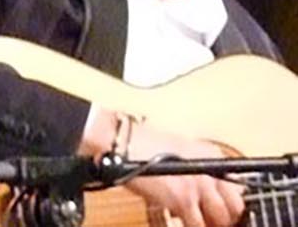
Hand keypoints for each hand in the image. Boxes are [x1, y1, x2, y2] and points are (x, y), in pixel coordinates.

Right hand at [83, 109, 243, 226]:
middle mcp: (210, 170)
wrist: (124, 143)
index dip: (233, 206)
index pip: (238, 188)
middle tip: (215, 222)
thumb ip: (196, 169)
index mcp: (211, 156)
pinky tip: (183, 223)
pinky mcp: (183, 200)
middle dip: (228, 219)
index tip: (228, 215)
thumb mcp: (179, 151)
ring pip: (221, 219)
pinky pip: (197, 224)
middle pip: (235, 207)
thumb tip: (202, 191)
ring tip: (201, 223)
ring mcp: (199, 186)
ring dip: (212, 224)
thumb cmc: (142, 145)